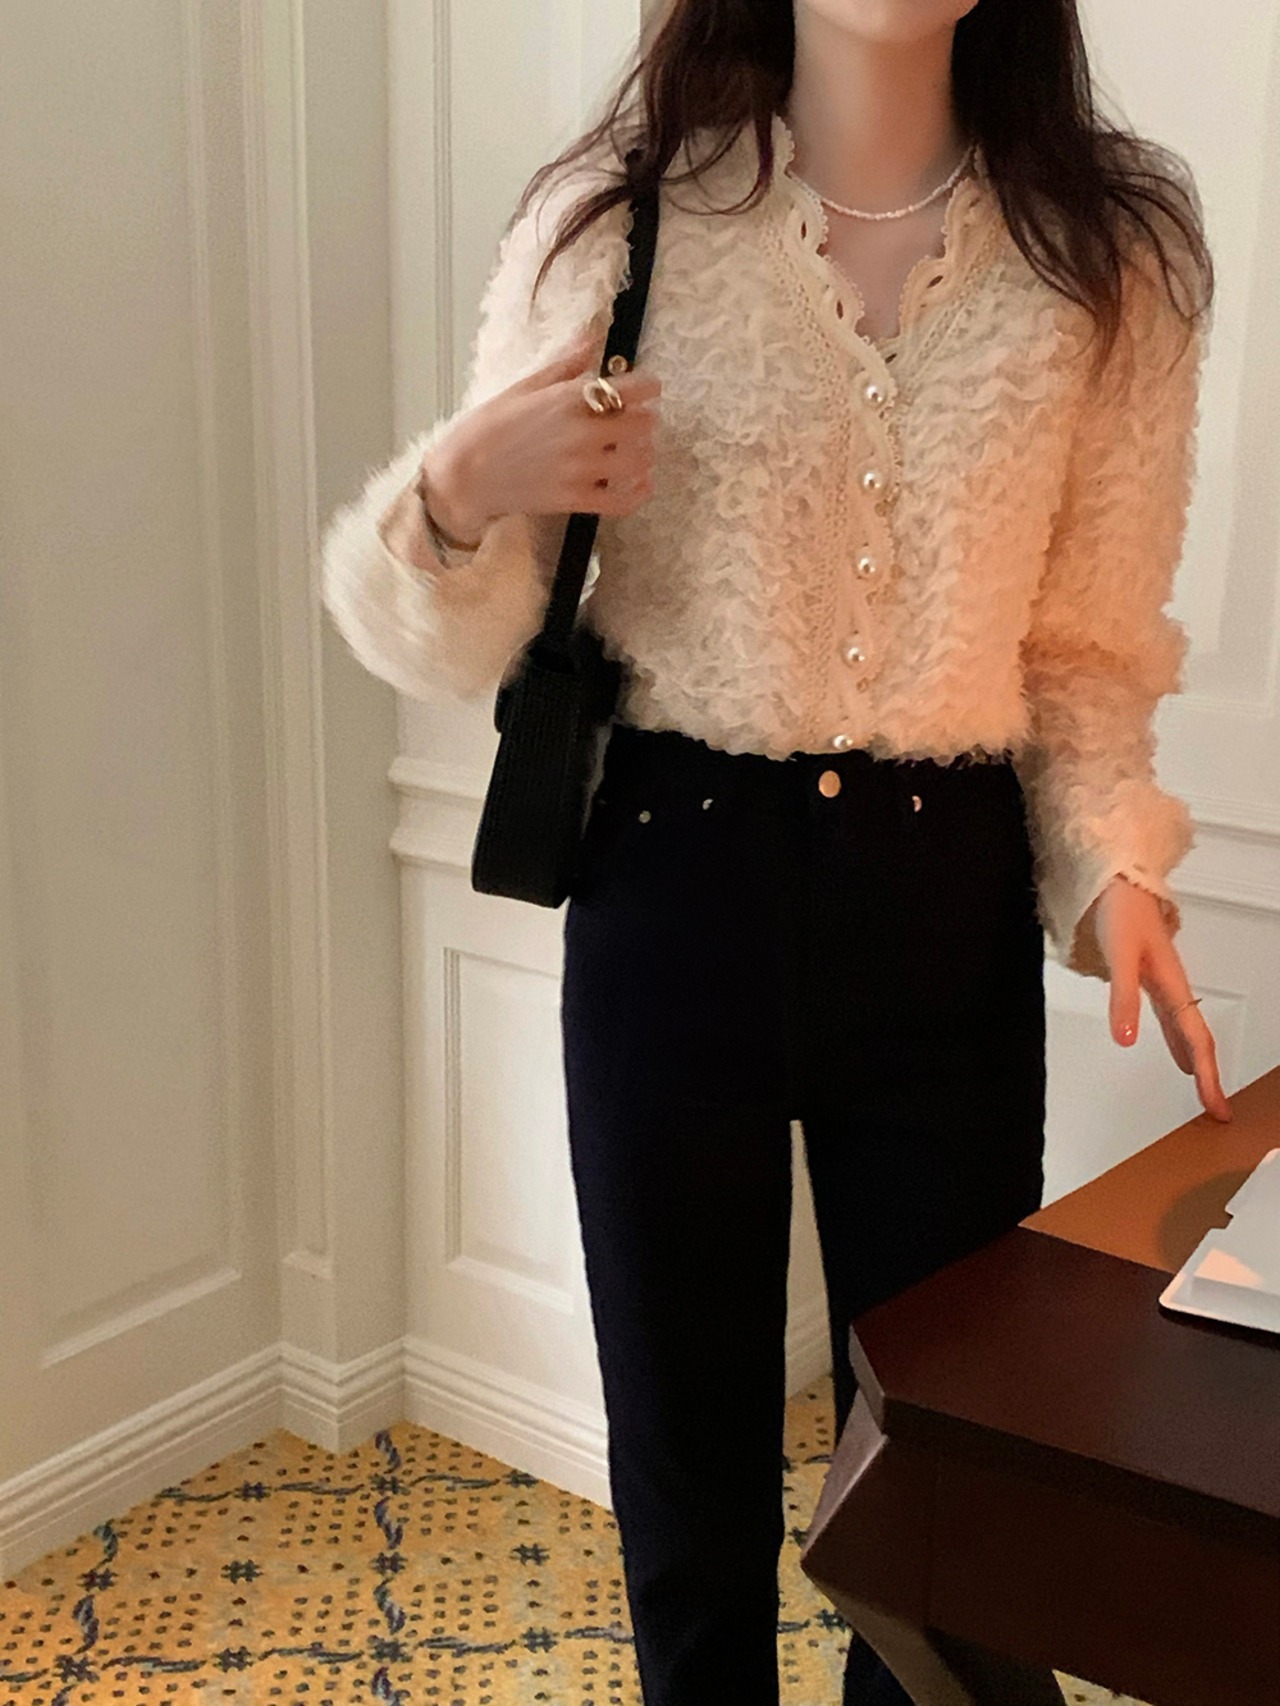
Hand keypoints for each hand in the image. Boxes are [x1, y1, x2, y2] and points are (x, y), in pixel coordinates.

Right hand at [429, 329, 661, 537]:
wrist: (463, 476)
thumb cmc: (488, 427)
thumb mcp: (523, 386)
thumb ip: (564, 366)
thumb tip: (591, 339)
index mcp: (569, 399)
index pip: (631, 388)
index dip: (649, 387)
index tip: (651, 388)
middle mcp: (582, 433)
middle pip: (642, 425)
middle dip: (646, 420)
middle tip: (639, 420)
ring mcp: (581, 469)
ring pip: (638, 462)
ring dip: (644, 454)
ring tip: (637, 451)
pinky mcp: (575, 499)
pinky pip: (621, 501)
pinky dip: (638, 494)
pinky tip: (641, 485)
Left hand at [1089, 875, 1231, 1121]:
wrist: (1117, 883)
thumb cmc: (1121, 914)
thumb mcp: (1119, 958)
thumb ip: (1123, 999)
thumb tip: (1125, 1040)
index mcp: (1173, 985)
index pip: (1196, 1040)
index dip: (1207, 1075)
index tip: (1216, 1106)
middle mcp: (1174, 988)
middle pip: (1199, 1040)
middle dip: (1211, 1077)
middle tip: (1219, 1109)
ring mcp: (1166, 985)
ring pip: (1190, 1031)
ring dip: (1200, 1062)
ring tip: (1206, 1090)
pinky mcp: (1153, 980)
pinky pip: (1176, 1021)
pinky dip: (1181, 1043)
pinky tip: (1179, 1056)